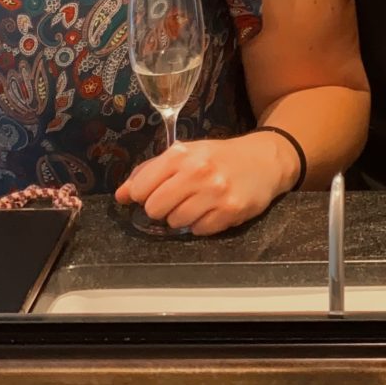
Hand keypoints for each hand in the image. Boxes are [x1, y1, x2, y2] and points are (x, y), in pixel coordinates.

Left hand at [113, 131, 297, 234]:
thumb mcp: (185, 153)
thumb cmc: (219, 157)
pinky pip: (198, 231)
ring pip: (175, 222)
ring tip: (196, 204)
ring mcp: (215, 192)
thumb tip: (120, 195)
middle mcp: (197, 171)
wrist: (264, 160)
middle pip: (154, 208)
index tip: (151, 193)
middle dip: (160, 208)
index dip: (141, 195)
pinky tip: (212, 210)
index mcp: (181, 154)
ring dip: (181, 217)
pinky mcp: (230, 211)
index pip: (140, 187)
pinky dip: (201, 225)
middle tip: (176, 199)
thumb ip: (150, 172)